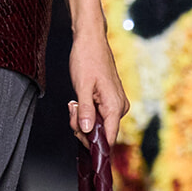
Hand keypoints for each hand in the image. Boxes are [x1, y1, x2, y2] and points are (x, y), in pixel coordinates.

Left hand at [67, 31, 128, 147]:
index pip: (109, 138)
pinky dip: (86, 113)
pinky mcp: (110, 101)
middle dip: (83, 128)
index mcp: (115, 105)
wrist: (91, 40)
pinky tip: (78, 102)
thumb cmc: (87, 58)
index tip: (82, 149)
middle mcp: (119, 107)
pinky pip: (98, 115)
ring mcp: (115, 104)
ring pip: (98, 125)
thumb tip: (88, 130)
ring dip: (82, 119)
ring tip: (74, 103)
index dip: (95, 147)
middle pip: (101, 133)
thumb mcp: (82, 86)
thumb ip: (86, 110)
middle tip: (72, 110)